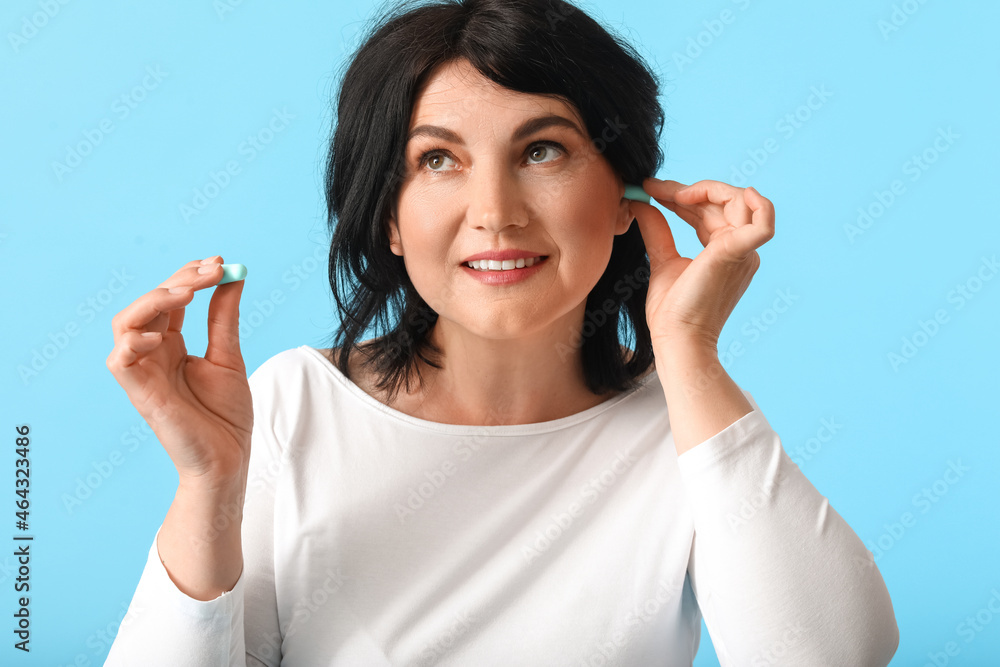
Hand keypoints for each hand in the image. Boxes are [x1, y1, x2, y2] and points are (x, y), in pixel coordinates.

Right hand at [106, 256, 251, 487]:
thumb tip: (233, 277)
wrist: (228, 459)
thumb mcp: (229, 357)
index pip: (171, 298)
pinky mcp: (138, 392)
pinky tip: (162, 334)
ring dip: (153, 300)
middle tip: (213, 270)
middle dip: (180, 280)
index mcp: (173, 344)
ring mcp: (143, 371)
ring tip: (188, 293)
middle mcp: (153, 353)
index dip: (189, 276)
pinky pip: (118, 360)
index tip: (219, 262)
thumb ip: (224, 318)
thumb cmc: (226, 416)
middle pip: (150, 303)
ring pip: (126, 322)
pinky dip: (133, 340)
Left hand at [630, 178, 774, 348]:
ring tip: (671, 193)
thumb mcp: (663, 260)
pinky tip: (721, 192)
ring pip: (740, 201)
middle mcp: (739, 249)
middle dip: (686, 190)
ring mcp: (742, 251)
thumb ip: (658, 231)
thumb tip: (640, 204)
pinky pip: (763, 224)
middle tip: (651, 188)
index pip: (710, 210)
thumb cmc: (672, 312)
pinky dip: (757, 205)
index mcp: (725, 250)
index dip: (682, 195)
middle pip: (722, 202)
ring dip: (706, 189)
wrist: (677, 338)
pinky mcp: (738, 254)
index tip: (650, 188)